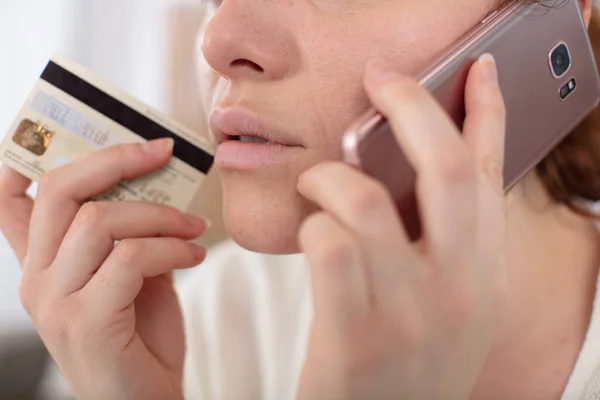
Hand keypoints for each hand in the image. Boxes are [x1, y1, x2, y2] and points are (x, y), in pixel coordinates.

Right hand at [0, 139, 207, 399]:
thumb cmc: (141, 341)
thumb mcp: (134, 278)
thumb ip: (131, 237)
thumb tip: (156, 189)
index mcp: (44, 265)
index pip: (11, 202)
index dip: (27, 159)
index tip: (75, 127)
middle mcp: (37, 280)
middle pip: (62, 191)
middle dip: (116, 159)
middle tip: (162, 150)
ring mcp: (55, 303)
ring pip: (101, 221)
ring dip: (161, 215)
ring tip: (195, 228)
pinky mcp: (86, 322)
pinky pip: (131, 258)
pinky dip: (172, 247)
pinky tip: (196, 255)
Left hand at [296, 54, 507, 399]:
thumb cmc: (408, 364)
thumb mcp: (449, 304)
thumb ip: (445, 243)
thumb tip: (415, 171)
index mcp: (483, 275)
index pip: (491, 175)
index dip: (488, 113)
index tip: (473, 70)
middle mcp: (458, 290)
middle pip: (443, 167)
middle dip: (412, 106)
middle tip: (382, 81)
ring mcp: (410, 316)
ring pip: (364, 201)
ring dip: (328, 179)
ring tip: (317, 185)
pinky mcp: (355, 340)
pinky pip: (328, 247)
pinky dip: (311, 227)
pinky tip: (310, 236)